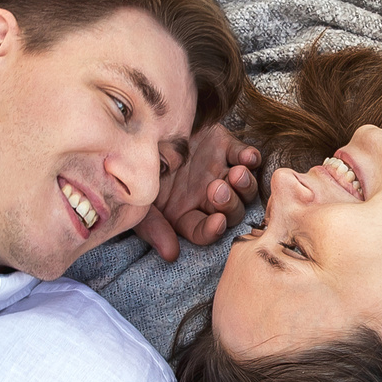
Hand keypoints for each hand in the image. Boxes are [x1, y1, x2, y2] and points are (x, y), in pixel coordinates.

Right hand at [139, 125, 260, 260]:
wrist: (136, 126)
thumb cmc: (129, 167)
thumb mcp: (137, 199)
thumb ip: (154, 228)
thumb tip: (171, 255)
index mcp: (184, 214)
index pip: (203, 231)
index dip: (213, 230)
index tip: (217, 222)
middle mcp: (204, 197)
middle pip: (230, 212)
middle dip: (229, 204)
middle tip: (217, 189)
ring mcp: (217, 172)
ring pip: (243, 188)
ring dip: (244, 185)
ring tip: (236, 173)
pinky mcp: (225, 147)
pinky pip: (247, 157)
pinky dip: (251, 159)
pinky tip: (246, 158)